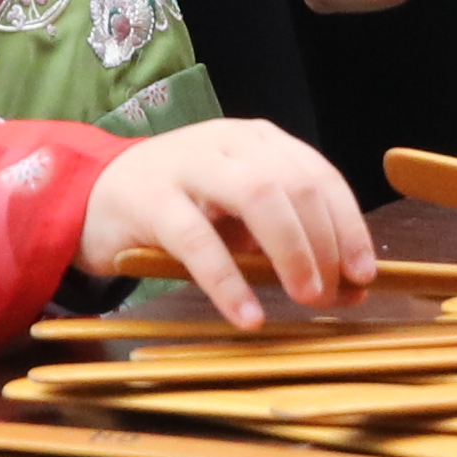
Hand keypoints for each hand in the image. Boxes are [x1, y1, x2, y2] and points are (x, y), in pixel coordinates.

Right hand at [85, 117, 375, 325]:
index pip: (319, 176)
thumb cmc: (178, 207)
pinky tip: (248, 315)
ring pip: (257, 196)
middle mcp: (229, 143)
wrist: (92, 195)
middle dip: (324, 241)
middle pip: (296, 183)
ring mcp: (189, 166)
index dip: (348, 225)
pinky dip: (230, 282)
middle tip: (332, 293)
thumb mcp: (236, 218)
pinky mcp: (152, 200)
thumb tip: (350, 286)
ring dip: (291, 250)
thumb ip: (286, 241)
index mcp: (258, 141)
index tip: (365, 273)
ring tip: (306, 298)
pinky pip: (199, 241)